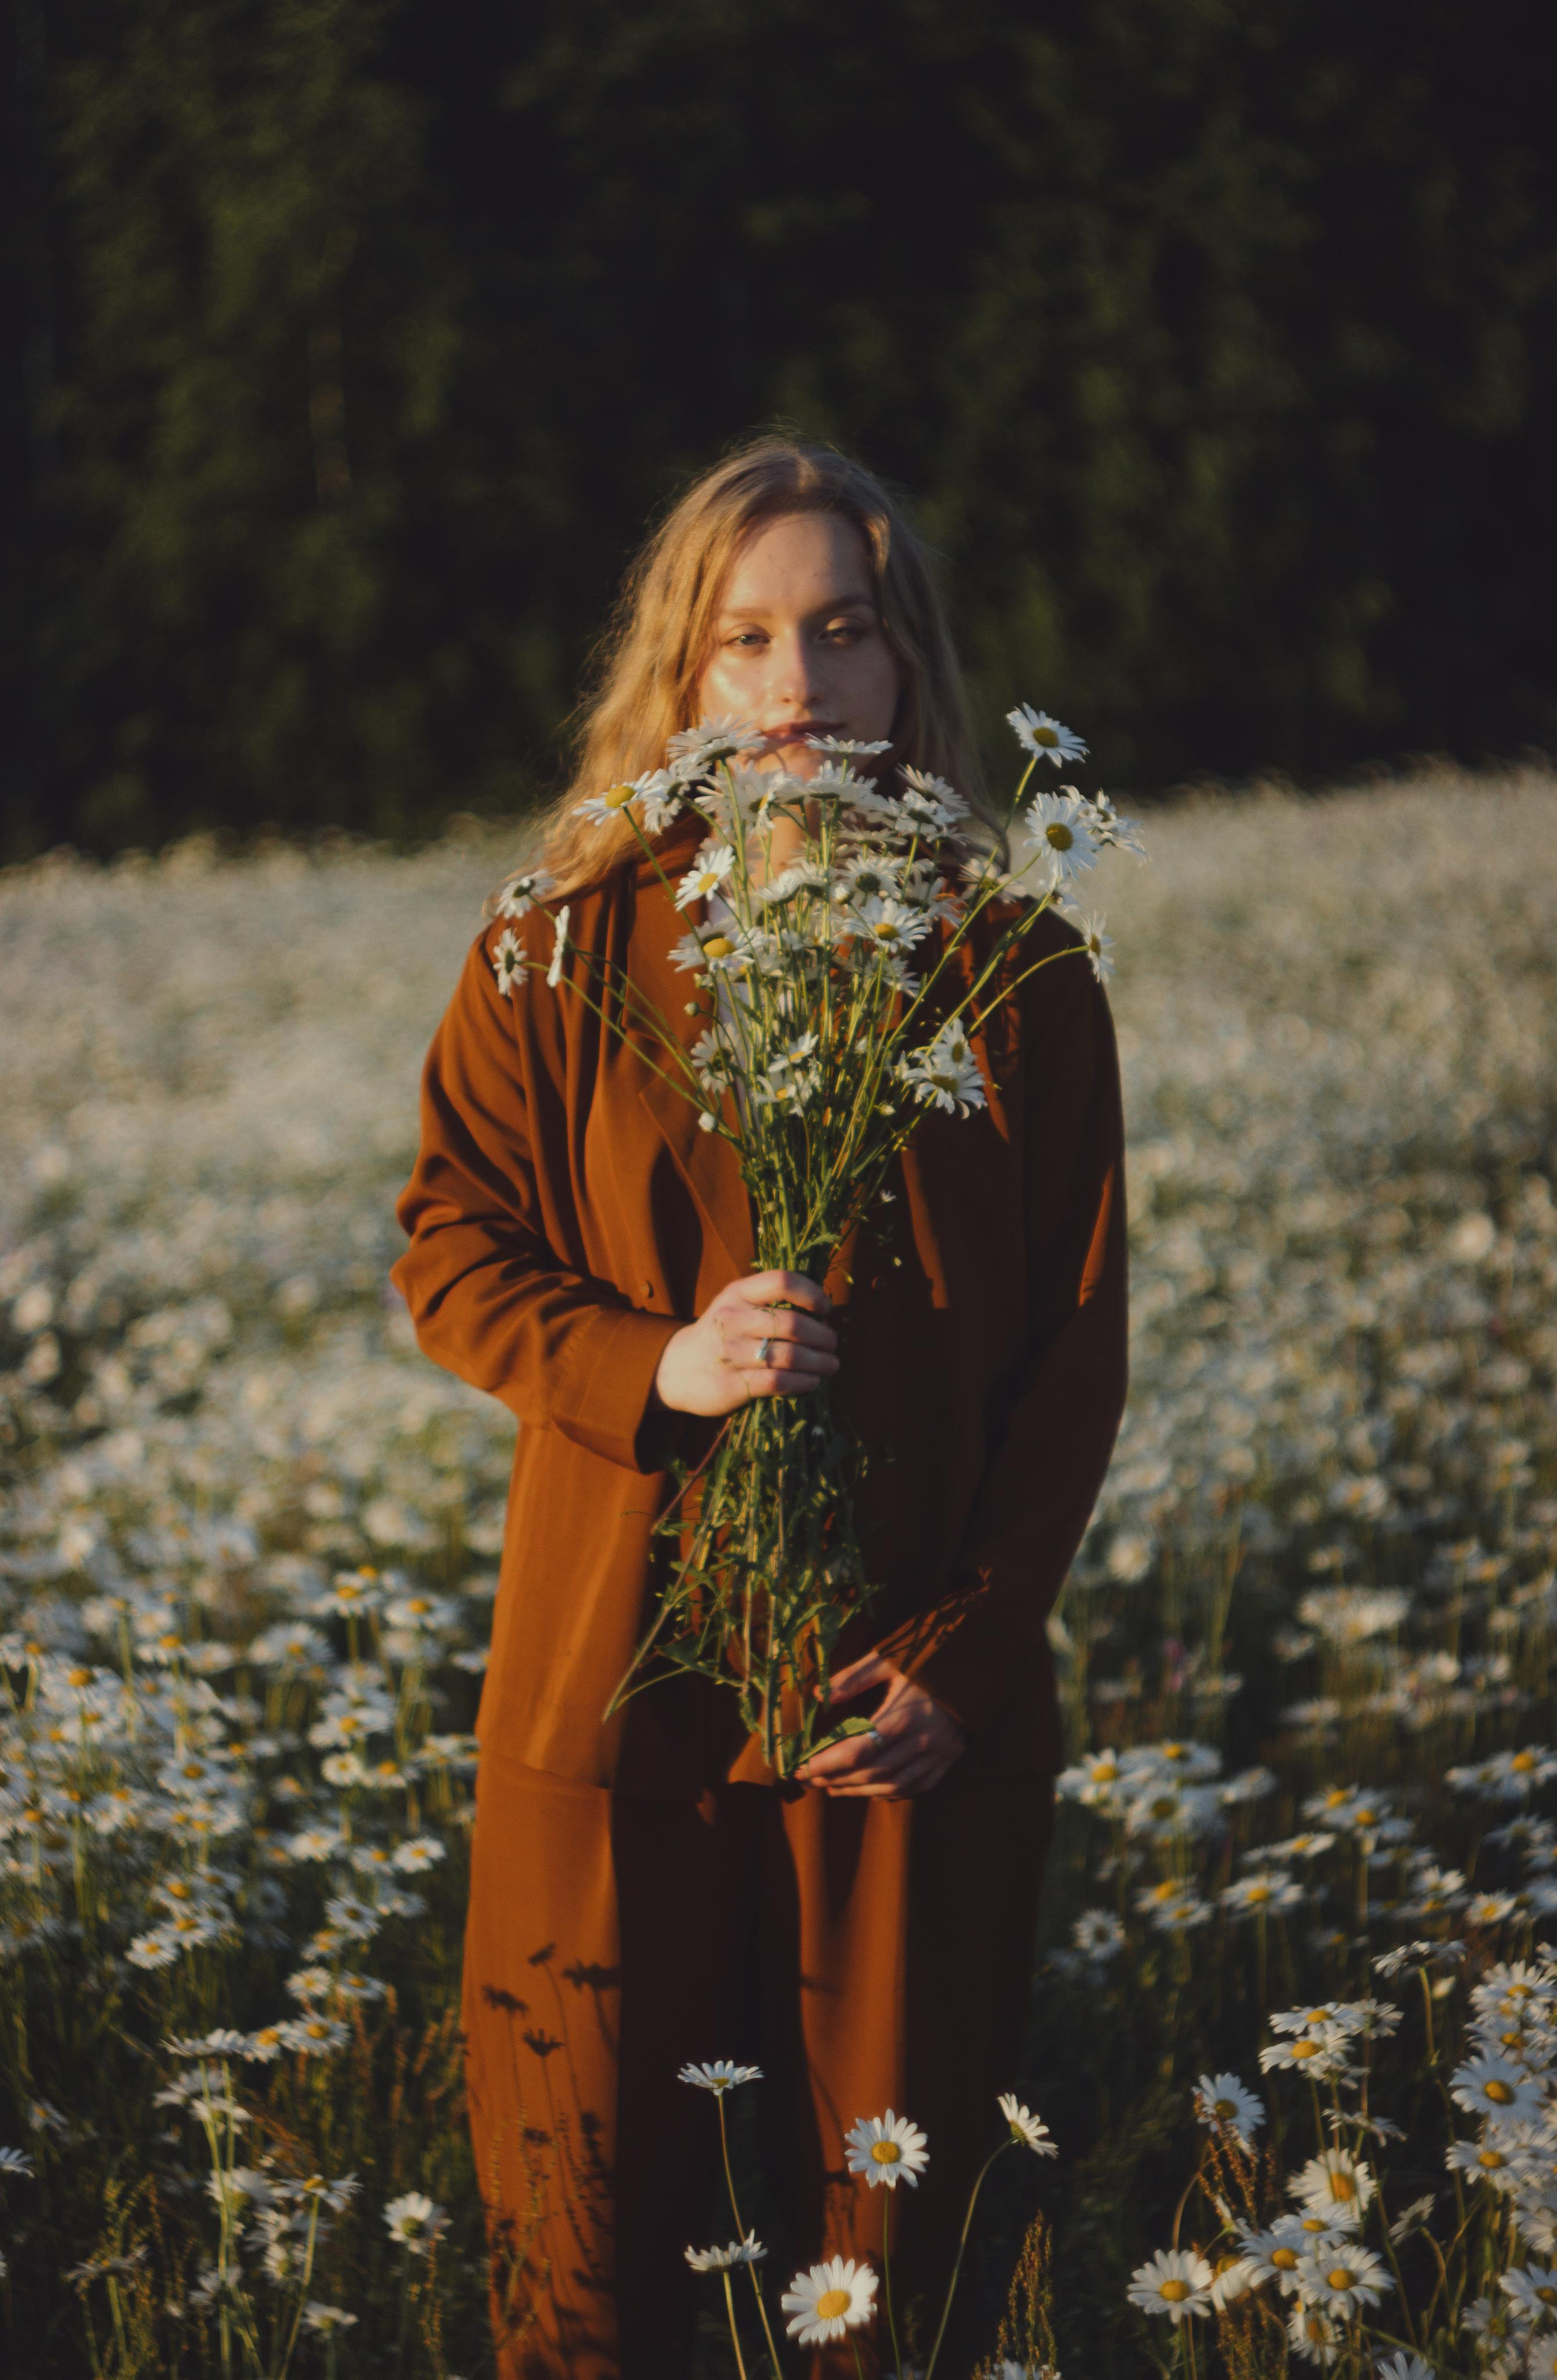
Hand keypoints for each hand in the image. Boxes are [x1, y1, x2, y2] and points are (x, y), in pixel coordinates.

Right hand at [652, 1270, 838, 1418]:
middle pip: (792, 1324)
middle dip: (822, 1336)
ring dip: (818, 1362)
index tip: (825, 1309)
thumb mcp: (737, 1305)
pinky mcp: (730, 1384)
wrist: (677, 1368)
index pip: (782, 1281)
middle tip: (833, 1344)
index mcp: (737, 1293)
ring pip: (788, 1356)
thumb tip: (824, 1312)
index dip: (811, 1293)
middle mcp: (731, 1319)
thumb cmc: (722, 1333)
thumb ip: (770, 1302)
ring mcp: (729, 1352)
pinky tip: (812, 1381)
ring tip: (830, 1365)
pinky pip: (778, 1382)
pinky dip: (803, 1382)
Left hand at [795, 1654, 966, 1798]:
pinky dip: (891, 1792)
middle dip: (836, 1780)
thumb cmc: (927, 1659)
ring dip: (858, 1791)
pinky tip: (870, 1790)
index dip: (827, 1764)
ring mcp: (938, 1754)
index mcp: (904, 1714)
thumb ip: (853, 1677)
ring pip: (893, 1785)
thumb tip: (820, 1696)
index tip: (802, 1767)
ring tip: (832, 1788)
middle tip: (809, 1779)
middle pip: (872, 1773)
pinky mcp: (949, 1760)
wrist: (977, 1665)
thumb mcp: (888, 1659)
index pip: (858, 1750)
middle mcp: (922, 1740)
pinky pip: (917, 1786)